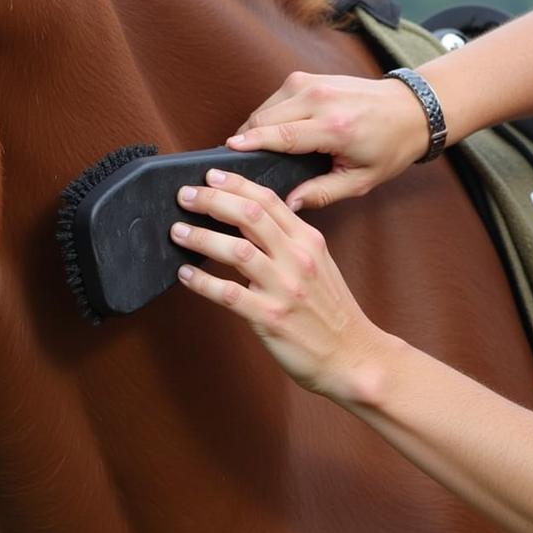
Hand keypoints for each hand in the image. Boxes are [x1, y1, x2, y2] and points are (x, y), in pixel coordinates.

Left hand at [170, 168, 390, 399]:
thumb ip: (291, 242)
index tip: (212, 176)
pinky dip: (202, 282)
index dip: (236, 184)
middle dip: (212, 200)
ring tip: (178, 231)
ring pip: (236, 250)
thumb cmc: (332, 313)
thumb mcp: (321, 265)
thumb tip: (254, 222)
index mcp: (309, 241)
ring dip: (201, 237)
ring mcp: (284, 289)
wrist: (354, 356)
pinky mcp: (270, 318)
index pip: (268, 200)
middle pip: (249, 215)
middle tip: (186, 195)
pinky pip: (228, 294)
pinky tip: (186, 274)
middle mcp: (297, 259)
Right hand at [226, 71, 430, 209]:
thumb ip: (322, 193)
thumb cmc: (389, 147)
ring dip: (256, 128)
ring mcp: (313, 83)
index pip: (280, 135)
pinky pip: (275, 98)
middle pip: (264, 119)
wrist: (410, 109)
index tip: (227, 154)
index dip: (251, 144)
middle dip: (247, 140)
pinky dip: (268, 116)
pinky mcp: (308, 77)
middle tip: (238, 166)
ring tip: (256, 153)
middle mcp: (321, 99)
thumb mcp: (361, 181)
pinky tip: (272, 134)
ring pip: (266, 106)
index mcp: (335, 127)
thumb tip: (288, 203)